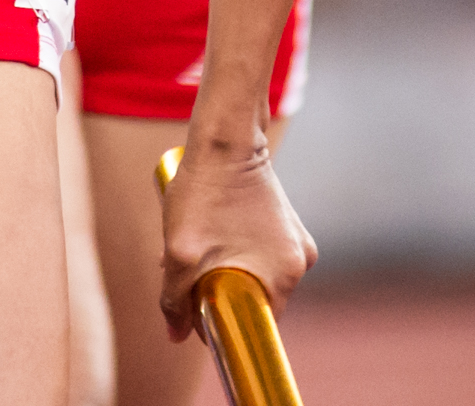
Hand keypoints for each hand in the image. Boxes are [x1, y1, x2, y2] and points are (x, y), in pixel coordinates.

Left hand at [158, 138, 315, 340]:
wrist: (225, 138)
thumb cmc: (205, 193)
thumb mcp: (180, 254)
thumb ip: (175, 301)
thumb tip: (176, 336)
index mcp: (284, 276)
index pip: (254, 325)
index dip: (221, 325)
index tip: (194, 312)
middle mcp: (299, 263)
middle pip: (252, 298)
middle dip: (217, 292)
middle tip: (185, 275)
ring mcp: (295, 240)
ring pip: (253, 273)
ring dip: (222, 269)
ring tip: (190, 248)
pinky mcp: (285, 222)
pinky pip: (259, 252)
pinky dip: (233, 249)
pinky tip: (206, 233)